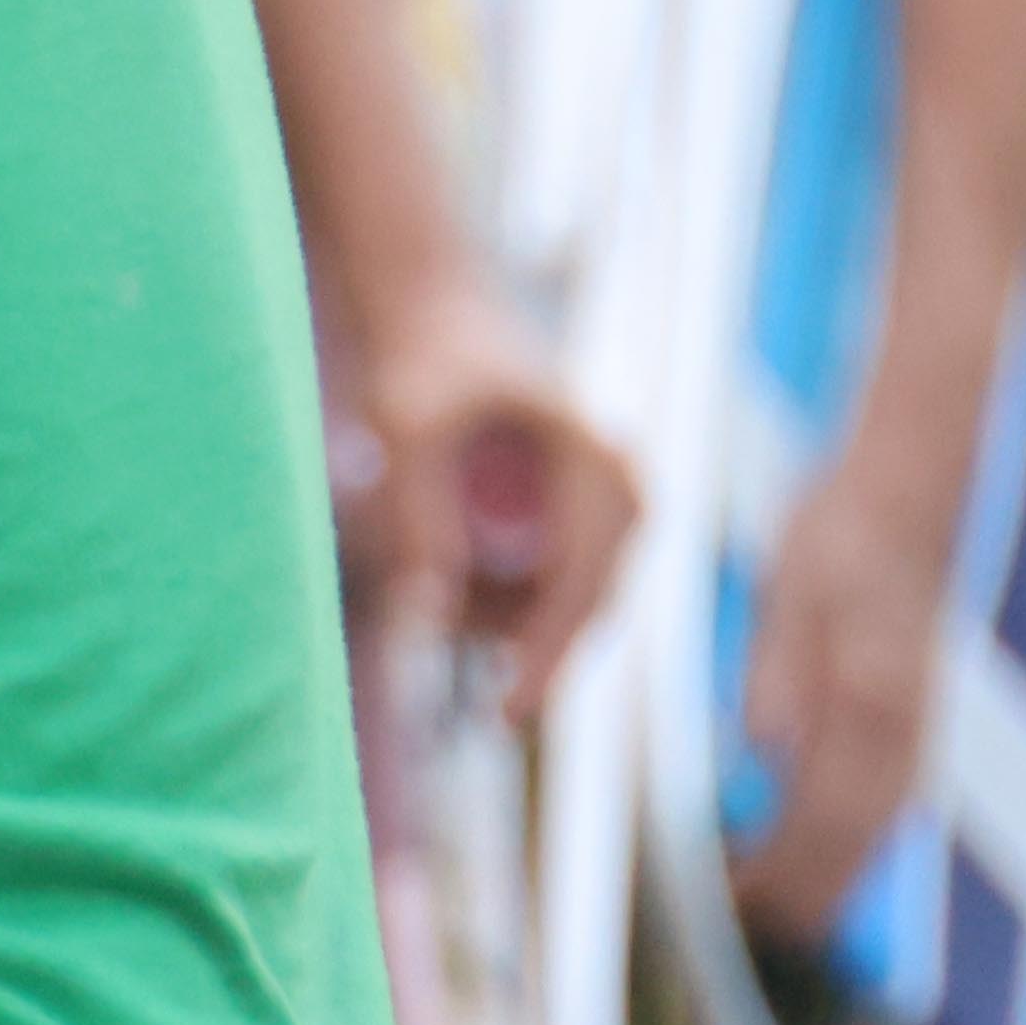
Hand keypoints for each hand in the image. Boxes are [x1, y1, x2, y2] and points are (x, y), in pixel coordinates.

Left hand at [340, 272, 632, 718]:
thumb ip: (418, 514)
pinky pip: (541, 588)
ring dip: (489, 619)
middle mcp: (620, 492)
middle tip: (437, 652)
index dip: (545, 655)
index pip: (581, 586)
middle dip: (511, 643)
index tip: (505, 712)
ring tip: (411, 564)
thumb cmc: (420, 357)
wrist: (435, 312)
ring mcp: (604, 510)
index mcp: (599, 468)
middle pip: (581, 609)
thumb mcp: (405, 427)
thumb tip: (427, 608)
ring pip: (555, 606)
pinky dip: (489, 600)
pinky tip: (431, 568)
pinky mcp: (577, 521)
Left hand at [730, 424, 961, 944]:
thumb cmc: (834, 537)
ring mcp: (921, 715)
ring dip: (842, 867)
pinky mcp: (919, 708)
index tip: (740, 897)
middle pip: (862, 827)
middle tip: (761, 928)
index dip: (788, 861)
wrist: (902, 492)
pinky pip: (895, 788)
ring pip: (886, 815)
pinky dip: (864, 830)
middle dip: (814, 884)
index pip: (828, 804)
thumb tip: (764, 748)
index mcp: (870, 691)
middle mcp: (906, 716)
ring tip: (791, 907)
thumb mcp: (789, 593)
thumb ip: (781, 670)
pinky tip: (832, 847)